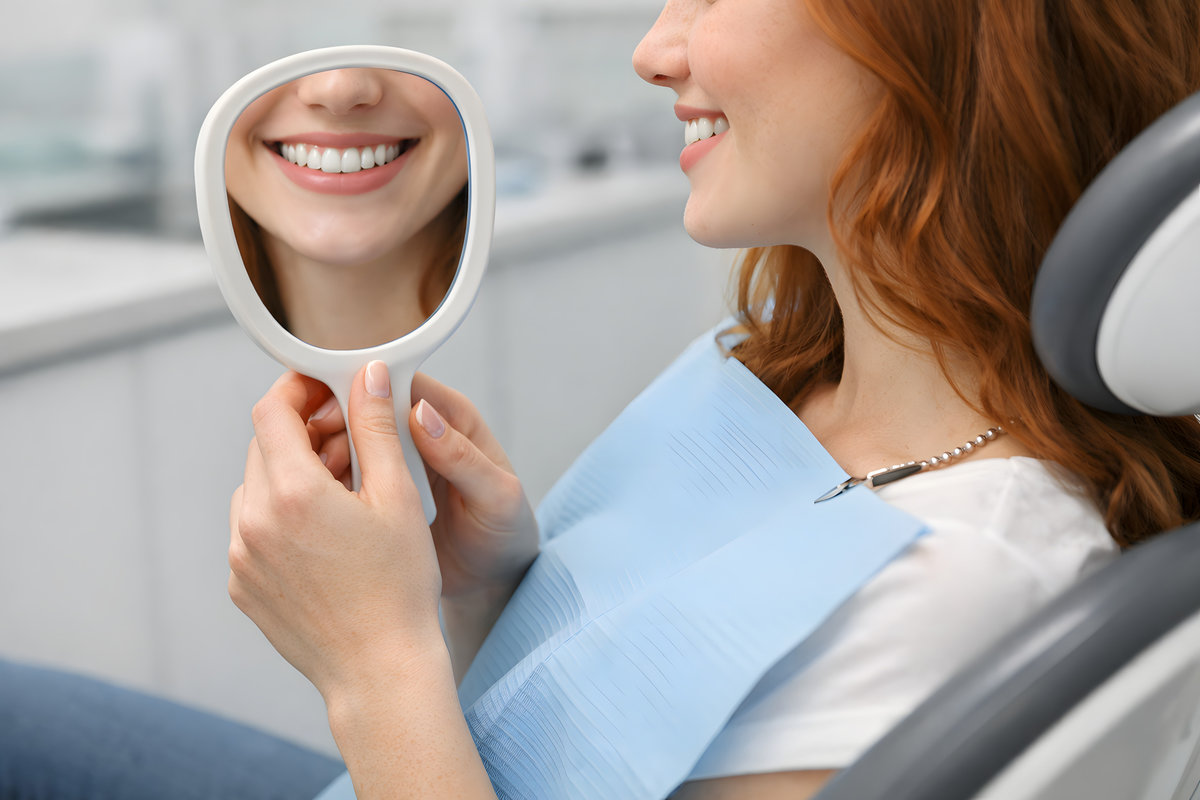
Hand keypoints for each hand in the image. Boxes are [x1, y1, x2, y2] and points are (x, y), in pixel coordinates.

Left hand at [228, 363, 443, 698]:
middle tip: (350, 445)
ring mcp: (240, 557)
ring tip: (343, 495)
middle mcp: (252, 521)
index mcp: (291, 492)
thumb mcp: (396, 496)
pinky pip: (252, 530)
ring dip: (291, 476)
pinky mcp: (241, 586)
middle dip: (302, 434)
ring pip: (256, 488)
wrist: (379, 670)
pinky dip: (282, 517)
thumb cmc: (398, 586)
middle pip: (263, 447)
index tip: (326, 389)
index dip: (297, 389)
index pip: (271, 410)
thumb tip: (367, 373)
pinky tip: (326, 536)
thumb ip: (375, 426)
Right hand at [309, 372, 538, 603]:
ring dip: (328, 450)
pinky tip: (318, 496)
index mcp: (452, 420)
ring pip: (348, 440)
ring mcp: (394, 465)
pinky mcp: (377, 494)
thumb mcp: (496, 497)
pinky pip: (344, 476)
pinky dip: (327, 480)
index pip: (403, 383)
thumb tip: (421, 415)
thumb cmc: (506, 533)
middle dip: (339, 420)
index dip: (367, 387)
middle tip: (319, 447)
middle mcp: (419, 435)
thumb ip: (462, 456)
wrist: (492, 583)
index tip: (338, 404)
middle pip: (366, 407)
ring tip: (318, 474)